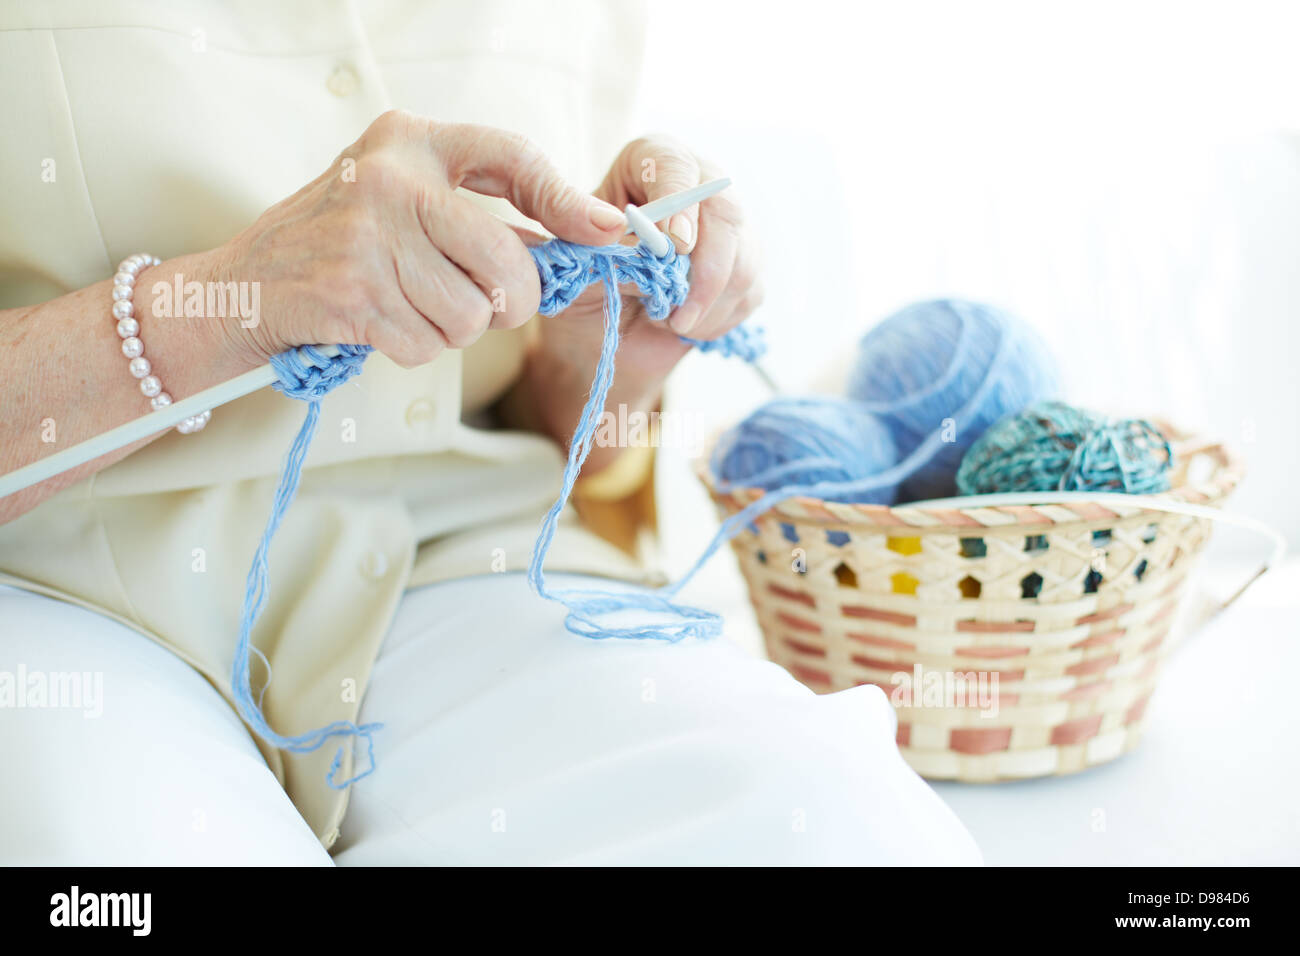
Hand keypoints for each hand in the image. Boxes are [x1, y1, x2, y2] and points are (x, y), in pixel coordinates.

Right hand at [210, 110, 627, 367]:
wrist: (245, 284)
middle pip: (507, 262)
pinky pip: (428, 346)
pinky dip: (413, 348)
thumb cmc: (343, 243)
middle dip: (509, 302)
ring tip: (409, 305)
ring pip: (472, 315)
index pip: (512, 158)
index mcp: (411, 141)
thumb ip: (481, 214)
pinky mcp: (350, 295)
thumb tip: (582, 240)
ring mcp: (367, 236)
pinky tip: (380, 323)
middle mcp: (390, 178)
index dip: (566, 200)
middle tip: (483, 303)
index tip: (606, 230)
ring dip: (453, 329)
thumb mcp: (405, 201)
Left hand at [520, 136, 763, 466]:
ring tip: (665, 321)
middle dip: (704, 271)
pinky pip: (748, 292)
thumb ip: (606, 248)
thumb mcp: (579, 259)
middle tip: (676, 313)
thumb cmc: (586, 278)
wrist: (599, 323)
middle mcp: (698, 183)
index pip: (673, 167)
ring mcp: (728, 225)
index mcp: (651, 162)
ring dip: (706, 304)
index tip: (677, 245)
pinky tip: (683, 326)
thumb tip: (649, 251)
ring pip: (743, 261)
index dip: (679, 206)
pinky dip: (715, 320)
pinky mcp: (744, 265)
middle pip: (724, 214)